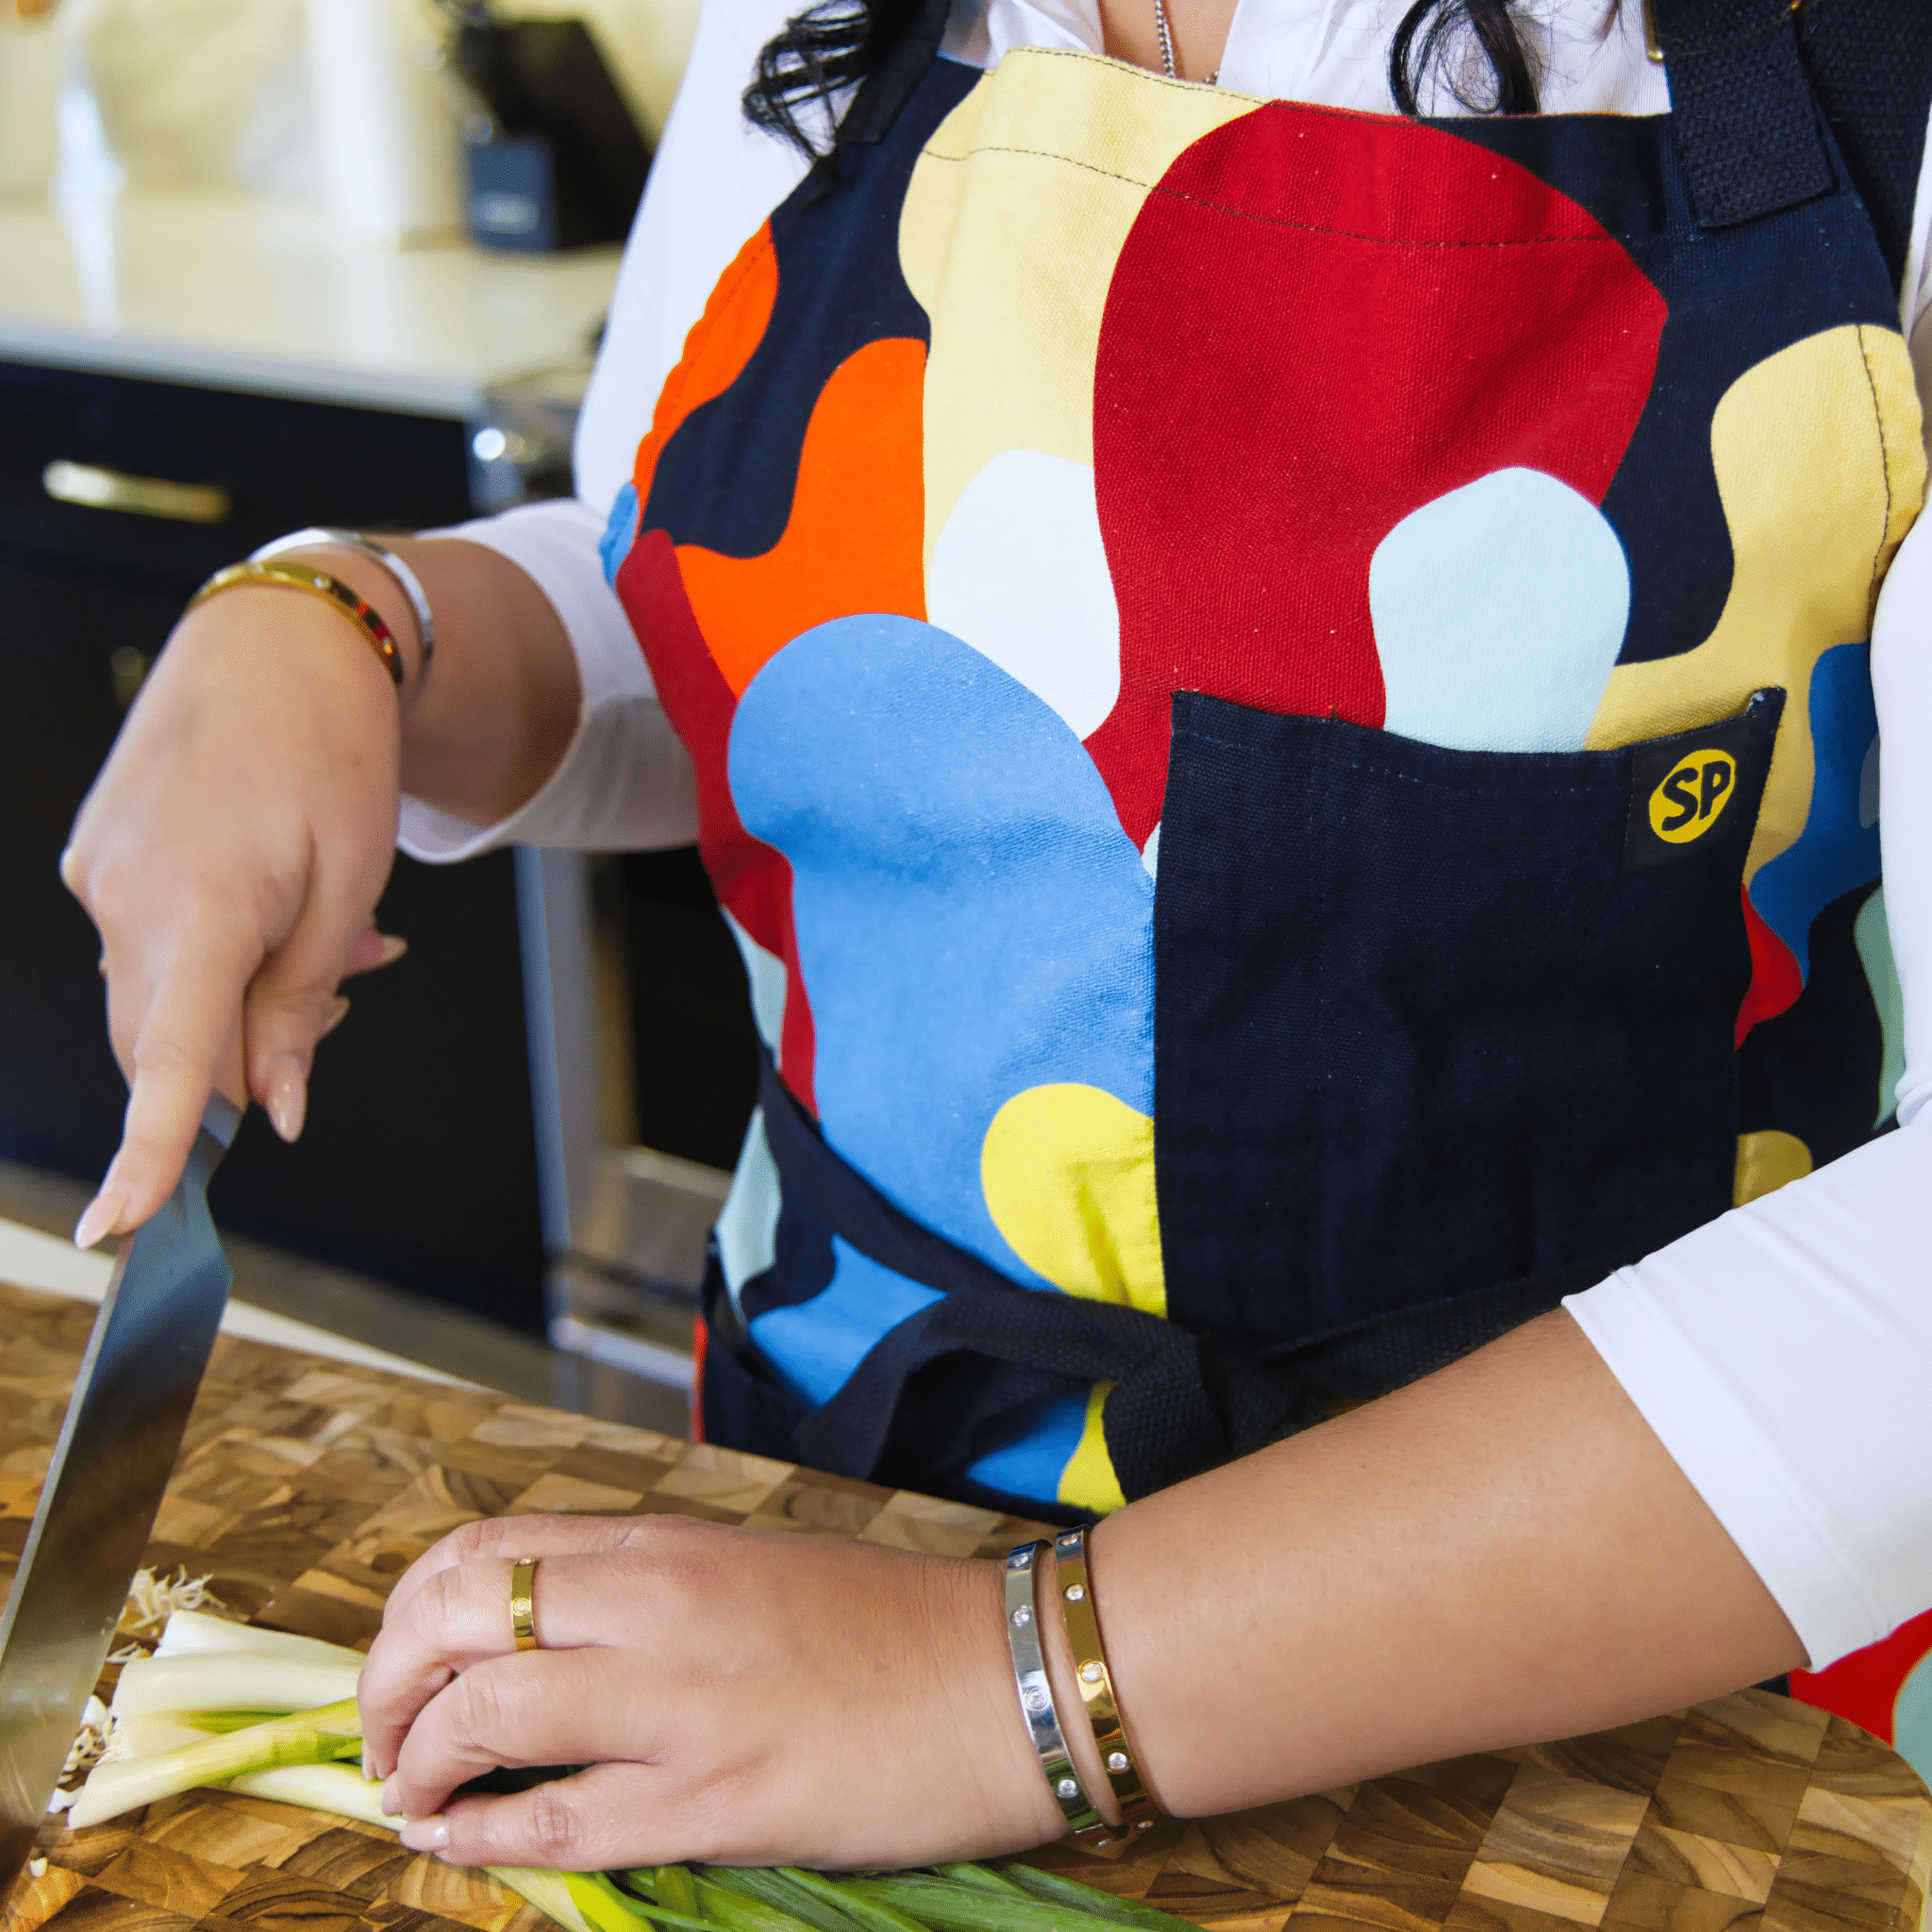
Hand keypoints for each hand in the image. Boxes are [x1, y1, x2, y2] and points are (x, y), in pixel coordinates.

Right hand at [62, 576, 409, 1243]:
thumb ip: (300, 1008)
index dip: (146, 1154)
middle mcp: (125, 898)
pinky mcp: (96, 854)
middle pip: (167, 1040)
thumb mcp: (349, 889)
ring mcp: (99, 874)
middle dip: (244, 1054)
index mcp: (202, 908)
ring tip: (323, 935)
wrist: (279, 639)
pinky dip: (208, 952)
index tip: (121, 1228)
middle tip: (339, 994)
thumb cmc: (332, 753)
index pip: (166, 1062)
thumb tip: (273, 1110)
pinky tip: (272, 904)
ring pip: (158, 993)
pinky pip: (147, 942)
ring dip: (233, 997)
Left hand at [356, 1512, 1067, 1870]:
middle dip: (385, 1683)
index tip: (403, 1660)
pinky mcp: (708, 1802)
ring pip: (482, 1715)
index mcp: (666, 1541)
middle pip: (453, 1618)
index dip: (410, 1610)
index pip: (483, 1548)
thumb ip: (644, 1589)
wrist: (1004, 1678)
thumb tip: (537, 1638)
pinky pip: (550, 1826)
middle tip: (384, 1735)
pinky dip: (476, 1838)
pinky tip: (454, 1844)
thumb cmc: (886, 1623)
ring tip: (410, 1794)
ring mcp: (677, 1703)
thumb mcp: (749, 1568)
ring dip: (414, 1763)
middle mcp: (654, 1604)